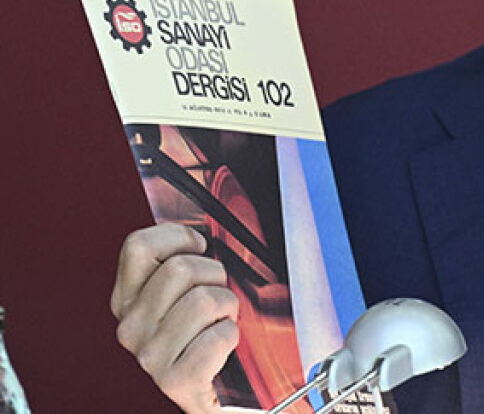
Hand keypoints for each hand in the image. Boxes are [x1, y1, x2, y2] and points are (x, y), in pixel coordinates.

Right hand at [110, 223, 238, 413]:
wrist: (219, 391)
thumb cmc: (207, 331)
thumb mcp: (186, 289)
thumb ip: (185, 258)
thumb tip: (208, 217)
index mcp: (126, 298)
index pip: (138, 245)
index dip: (179, 237)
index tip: (198, 249)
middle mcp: (130, 327)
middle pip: (181, 268)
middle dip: (214, 275)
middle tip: (217, 297)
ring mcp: (150, 356)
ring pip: (205, 299)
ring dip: (227, 307)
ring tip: (221, 322)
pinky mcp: (176, 381)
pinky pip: (219, 336)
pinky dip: (232, 337)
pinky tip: (224, 348)